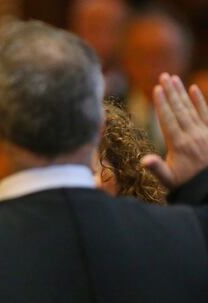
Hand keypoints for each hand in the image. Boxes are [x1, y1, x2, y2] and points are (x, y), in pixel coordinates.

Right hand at [141, 73, 207, 187]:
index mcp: (179, 145)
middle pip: (179, 109)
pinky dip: (200, 101)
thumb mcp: (168, 180)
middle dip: (171, 92)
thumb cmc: (186, 183)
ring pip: (191, 108)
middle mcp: (192, 135)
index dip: (162, 104)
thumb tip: (143, 160)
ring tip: (174, 78)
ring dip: (182, 92)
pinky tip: (194, 89)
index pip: (168, 120)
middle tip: (164, 76)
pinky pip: (206, 113)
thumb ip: (157, 168)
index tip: (156, 89)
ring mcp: (204, 132)